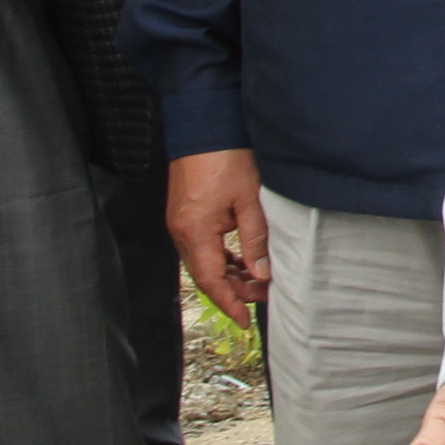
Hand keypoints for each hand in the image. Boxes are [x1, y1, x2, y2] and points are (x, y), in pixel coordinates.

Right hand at [168, 147, 271, 320]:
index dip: (230, 304)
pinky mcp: (185, 212)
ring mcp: (180, 222)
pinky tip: (240, 258)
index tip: (246, 320)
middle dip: (234, 290)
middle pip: (206, 275)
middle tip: (263, 293)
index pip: (211, 282)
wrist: (204, 123)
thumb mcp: (249, 200)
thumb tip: (261, 274)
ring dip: (229, 273)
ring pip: (204, 261)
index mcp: (194, 232)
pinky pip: (201, 246)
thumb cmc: (225, 155)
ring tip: (257, 278)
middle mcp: (181, 231)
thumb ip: (255, 240)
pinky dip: (221, 257)